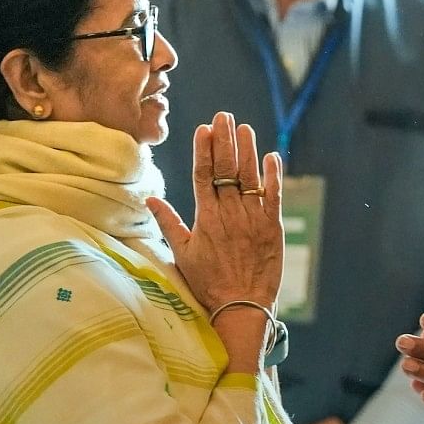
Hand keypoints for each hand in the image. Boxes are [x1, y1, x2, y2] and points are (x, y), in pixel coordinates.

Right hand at [147, 112, 283, 311]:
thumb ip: (169, 223)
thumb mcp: (182, 254)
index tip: (203, 128)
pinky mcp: (273, 226)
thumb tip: (149, 199)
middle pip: (226, 168)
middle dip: (225, 139)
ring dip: (247, 150)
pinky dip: (273, 175)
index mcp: (206, 217)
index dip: (203, 149)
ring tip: (244, 127)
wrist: (242, 307)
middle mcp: (229, 213)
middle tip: (224, 116)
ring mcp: (253, 218)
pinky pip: (274, 195)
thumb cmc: (208, 284)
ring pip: (250, 176)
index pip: (203, 175)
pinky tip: (271, 156)